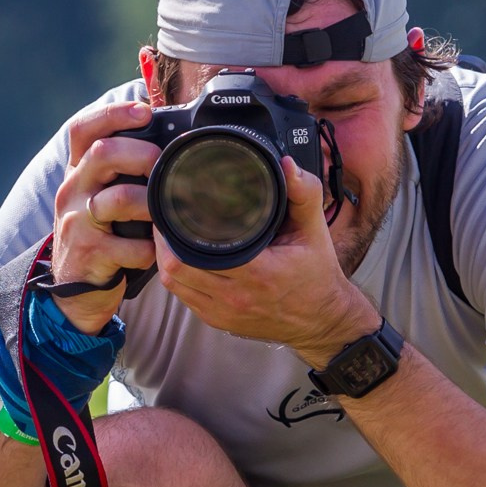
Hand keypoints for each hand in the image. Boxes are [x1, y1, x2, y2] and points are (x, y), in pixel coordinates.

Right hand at [50, 100, 162, 332]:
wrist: (73, 290)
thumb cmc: (99, 238)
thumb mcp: (100, 199)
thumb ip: (122, 174)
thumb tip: (169, 146)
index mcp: (78, 173)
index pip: (83, 129)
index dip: (113, 113)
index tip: (144, 110)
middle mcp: (72, 192)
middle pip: (101, 154)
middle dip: (140, 153)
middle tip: (162, 164)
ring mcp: (77, 223)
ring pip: (116, 200)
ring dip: (149, 203)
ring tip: (165, 211)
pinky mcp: (88, 254)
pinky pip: (128, 247)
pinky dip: (148, 250)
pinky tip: (154, 252)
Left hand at [157, 156, 379, 365]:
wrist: (322, 320)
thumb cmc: (317, 274)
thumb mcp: (314, 231)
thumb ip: (303, 194)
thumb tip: (287, 165)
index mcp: (257, 272)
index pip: (194, 252)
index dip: (174, 229)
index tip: (173, 207)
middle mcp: (236, 296)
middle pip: (175, 268)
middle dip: (163, 241)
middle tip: (165, 218)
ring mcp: (224, 312)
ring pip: (174, 285)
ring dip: (167, 260)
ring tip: (169, 237)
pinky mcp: (219, 321)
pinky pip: (184, 298)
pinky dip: (179, 278)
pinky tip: (182, 260)